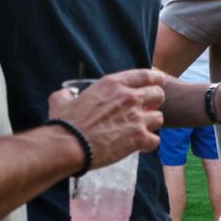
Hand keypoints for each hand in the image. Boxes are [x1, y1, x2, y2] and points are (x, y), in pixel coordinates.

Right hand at [48, 69, 164, 167]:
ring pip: (159, 117)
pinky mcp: (139, 137)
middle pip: (158, 94)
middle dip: (155, 102)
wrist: (69, 145)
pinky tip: (139, 145)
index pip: (145, 75)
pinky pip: (155, 140)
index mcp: (113, 84)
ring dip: (151, 124)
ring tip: (141, 129)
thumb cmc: (65, 124)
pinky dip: (148, 143)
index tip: (159, 82)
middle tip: (147, 109)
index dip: (156, 79)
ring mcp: (136, 117)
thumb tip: (63, 94)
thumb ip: (65, 95)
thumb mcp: (61, 102)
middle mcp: (129, 97)